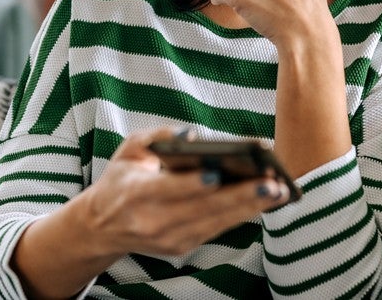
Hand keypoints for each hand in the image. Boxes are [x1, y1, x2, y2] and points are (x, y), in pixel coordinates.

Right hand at [74, 128, 289, 257]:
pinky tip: (263, 202)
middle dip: (240, 197)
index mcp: (135, 194)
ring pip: (216, 223)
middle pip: (203, 209)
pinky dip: (241, 216)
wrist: (102, 226)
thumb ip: (159, 136)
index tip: (218, 173)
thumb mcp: (130, 149)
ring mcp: (168, 239)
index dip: (194, 184)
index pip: (169, 190)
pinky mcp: (181, 248)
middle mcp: (153, 222)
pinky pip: (216, 230)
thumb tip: (193, 134)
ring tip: (279, 191)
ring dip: (250, 208)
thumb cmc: (122, 178)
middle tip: (272, 183)